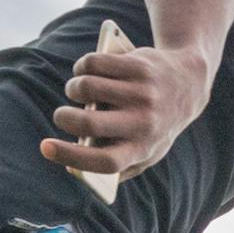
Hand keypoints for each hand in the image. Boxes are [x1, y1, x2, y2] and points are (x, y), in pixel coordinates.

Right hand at [42, 45, 213, 182]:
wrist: (188, 83)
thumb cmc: (157, 123)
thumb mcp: (148, 149)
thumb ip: (122, 164)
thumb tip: (78, 169)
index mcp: (143, 149)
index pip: (105, 162)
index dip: (71, 157)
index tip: (45, 148)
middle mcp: (145, 123)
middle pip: (89, 123)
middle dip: (64, 117)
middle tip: (62, 116)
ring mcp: (142, 93)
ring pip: (87, 87)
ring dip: (73, 88)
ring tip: (77, 91)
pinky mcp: (138, 66)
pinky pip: (94, 63)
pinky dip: (83, 66)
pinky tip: (88, 71)